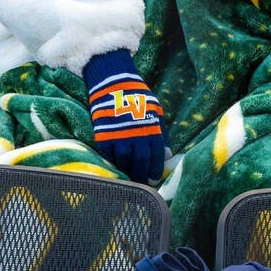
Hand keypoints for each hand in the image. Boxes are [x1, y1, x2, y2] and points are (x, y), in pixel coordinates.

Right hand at [85, 62, 165, 183]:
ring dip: (127, 172)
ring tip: (129, 178)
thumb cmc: (138, 98)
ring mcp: (119, 138)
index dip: (155, 170)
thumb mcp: (155, 111)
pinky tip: (116, 167)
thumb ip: (161, 133)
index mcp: (151, 130)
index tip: (154, 179)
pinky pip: (109, 157)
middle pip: (140, 164)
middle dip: (142, 176)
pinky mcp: (104, 138)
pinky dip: (113, 164)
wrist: (113, 85)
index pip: (156, 157)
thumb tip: (166, 154)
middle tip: (142, 184)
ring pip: (124, 163)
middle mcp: (136, 137)